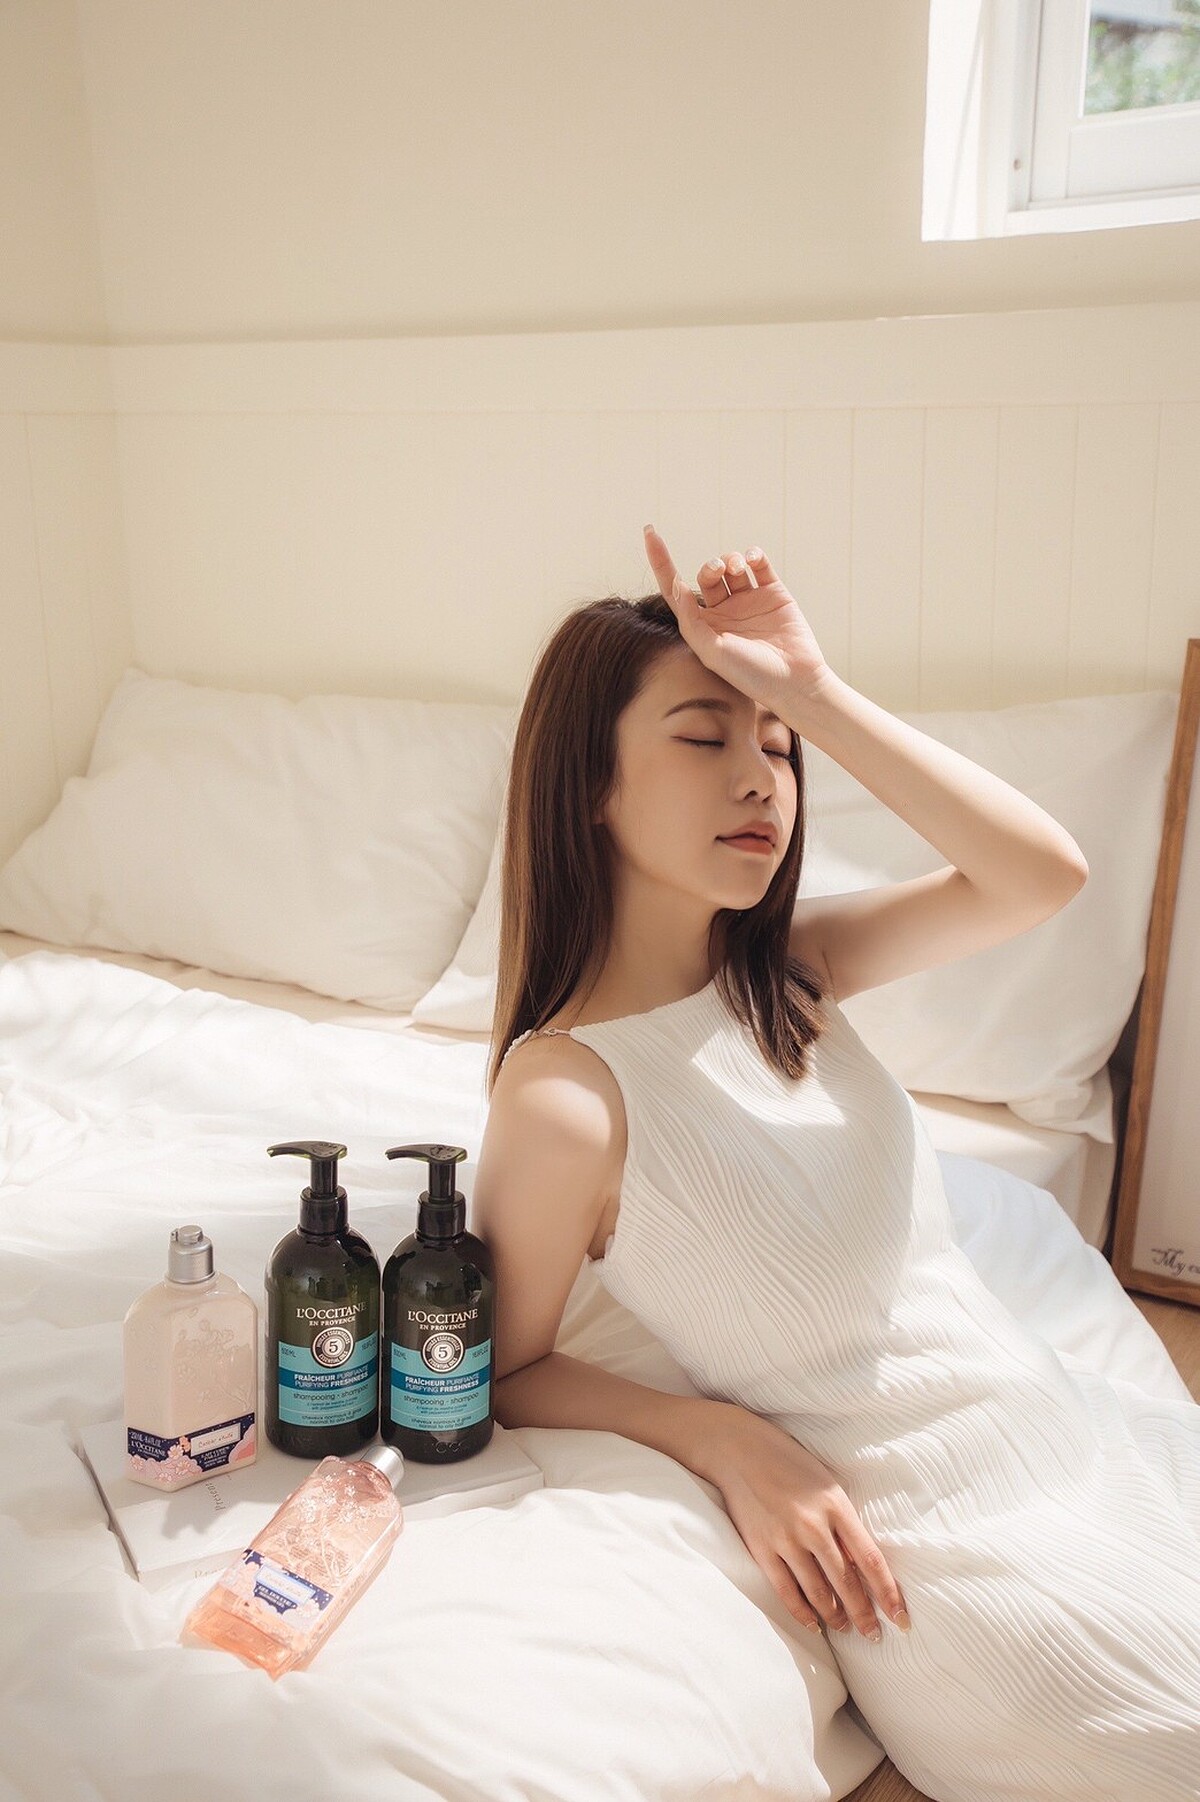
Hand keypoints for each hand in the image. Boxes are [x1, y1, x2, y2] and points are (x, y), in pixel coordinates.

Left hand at [643, 525, 832, 715]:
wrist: (793, 682)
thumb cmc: (750, 675)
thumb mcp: (711, 652)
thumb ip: (690, 620)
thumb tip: (675, 585)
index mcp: (704, 626)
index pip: (675, 589)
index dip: (661, 562)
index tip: (649, 532)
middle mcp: (724, 611)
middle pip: (707, 575)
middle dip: (710, 566)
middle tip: (718, 570)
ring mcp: (750, 601)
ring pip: (732, 566)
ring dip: (730, 559)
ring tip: (737, 566)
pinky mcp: (774, 593)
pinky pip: (760, 565)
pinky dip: (754, 555)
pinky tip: (752, 559)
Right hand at [703, 1406, 911, 1640]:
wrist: (739, 1450)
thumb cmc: (789, 1463)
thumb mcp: (826, 1483)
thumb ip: (843, 1521)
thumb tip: (861, 1564)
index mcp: (836, 1505)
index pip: (871, 1560)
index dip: (888, 1593)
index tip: (900, 1617)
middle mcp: (813, 1525)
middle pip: (846, 1583)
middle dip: (864, 1615)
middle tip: (874, 1635)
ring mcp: (785, 1538)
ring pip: (818, 1592)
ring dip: (835, 1616)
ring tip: (845, 1628)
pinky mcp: (762, 1548)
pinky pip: (786, 1590)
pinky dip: (802, 1612)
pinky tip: (813, 1623)